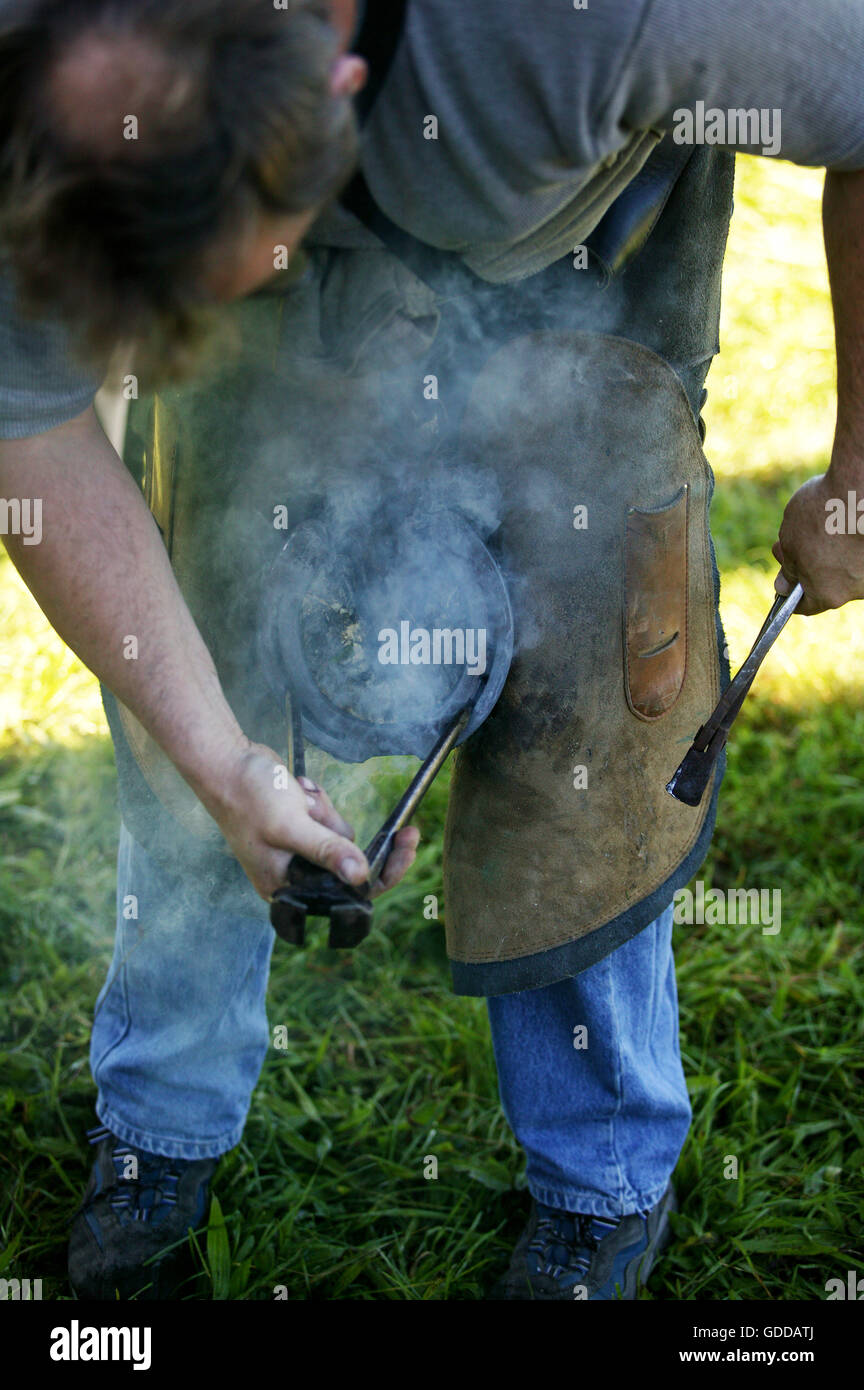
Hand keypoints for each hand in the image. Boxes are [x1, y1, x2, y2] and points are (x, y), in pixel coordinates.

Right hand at [210, 741, 419, 900]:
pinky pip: (328, 818)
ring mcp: (298, 850)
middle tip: (406, 828)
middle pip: (349, 864)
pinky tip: (297, 790)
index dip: (384, 875)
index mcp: (288, 888)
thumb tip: (361, 875)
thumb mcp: (290, 826)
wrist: (226, 762)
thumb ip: (327, 850)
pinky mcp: (300, 827)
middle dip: (346, 833)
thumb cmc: (247, 797)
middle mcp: (294, 875)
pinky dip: (319, 802)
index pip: (347, 894)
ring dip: (327, 812)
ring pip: (340, 835)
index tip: (409, 849)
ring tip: (299, 798)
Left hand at [772, 471, 863, 614]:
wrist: (861, 486)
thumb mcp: (791, 540)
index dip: (791, 595)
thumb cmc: (821, 514)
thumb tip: (784, 585)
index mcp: (827, 594)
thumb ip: (789, 567)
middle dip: (810, 565)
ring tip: (824, 524)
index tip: (784, 583)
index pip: (806, 606)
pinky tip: (844, 520)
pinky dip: (852, 540)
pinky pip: (860, 551)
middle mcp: (856, 590)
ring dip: (833, 553)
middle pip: (829, 584)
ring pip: (847, 567)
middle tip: (796, 540)